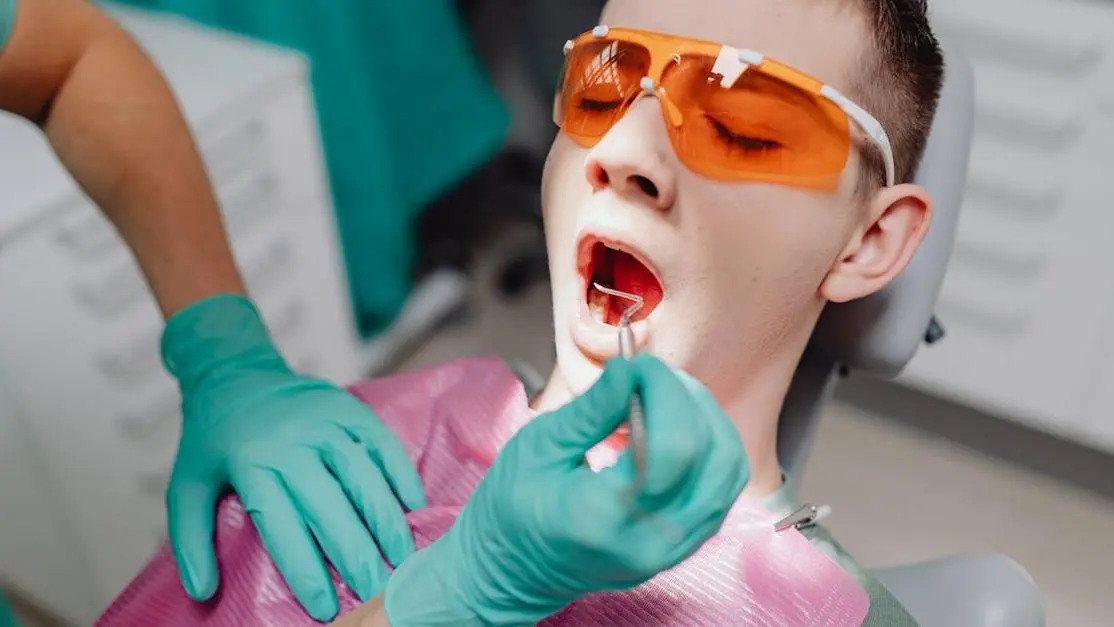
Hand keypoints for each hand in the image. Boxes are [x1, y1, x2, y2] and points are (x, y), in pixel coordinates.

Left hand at [162, 295, 425, 621]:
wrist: (235, 373)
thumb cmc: (213, 440)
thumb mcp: (186, 485)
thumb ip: (191, 539)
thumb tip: (203, 591)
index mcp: (250, 462)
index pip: (282, 524)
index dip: (306, 568)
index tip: (325, 606)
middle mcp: (291, 441)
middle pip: (330, 505)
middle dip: (356, 554)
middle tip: (376, 591)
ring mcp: (325, 421)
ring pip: (363, 476)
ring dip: (385, 519)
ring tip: (401, 557)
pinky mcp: (350, 408)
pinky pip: (382, 444)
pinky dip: (401, 475)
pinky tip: (414, 506)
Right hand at [384, 355, 748, 624]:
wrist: (509, 572)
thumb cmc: (509, 511)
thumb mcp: (538, 447)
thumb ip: (594, 410)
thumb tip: (632, 369)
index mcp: (603, 517)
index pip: (673, 446)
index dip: (665, 391)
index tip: (637, 366)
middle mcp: (648, 542)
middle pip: (710, 456)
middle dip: (687, 399)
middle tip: (649, 377)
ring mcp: (670, 552)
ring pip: (727, 472)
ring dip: (706, 420)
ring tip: (665, 397)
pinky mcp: (680, 548)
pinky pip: (719, 490)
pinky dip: (708, 447)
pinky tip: (674, 427)